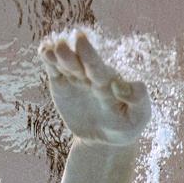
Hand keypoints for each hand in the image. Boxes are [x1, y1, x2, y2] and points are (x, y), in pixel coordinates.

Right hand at [38, 28, 151, 146]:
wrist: (104, 138)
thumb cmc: (125, 125)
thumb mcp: (138, 117)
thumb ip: (138, 100)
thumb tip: (120, 86)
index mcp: (109, 79)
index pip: (98, 67)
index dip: (90, 56)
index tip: (82, 43)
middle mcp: (91, 73)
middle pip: (80, 61)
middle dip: (73, 54)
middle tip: (64, 45)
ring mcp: (75, 75)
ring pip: (65, 61)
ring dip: (59, 55)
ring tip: (53, 51)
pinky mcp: (60, 82)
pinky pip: (53, 68)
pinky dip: (48, 58)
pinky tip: (45, 51)